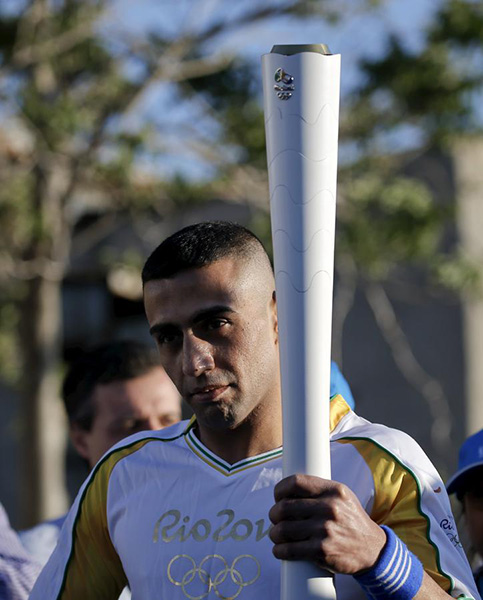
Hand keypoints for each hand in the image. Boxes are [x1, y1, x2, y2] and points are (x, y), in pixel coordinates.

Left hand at [269, 474, 386, 574]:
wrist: (373, 549)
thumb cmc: (350, 520)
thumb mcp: (342, 497)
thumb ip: (319, 491)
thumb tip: (288, 490)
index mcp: (333, 490)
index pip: (296, 482)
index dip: (280, 489)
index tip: (277, 497)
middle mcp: (329, 508)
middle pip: (284, 507)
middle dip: (274, 514)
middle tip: (275, 518)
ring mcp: (325, 530)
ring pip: (283, 530)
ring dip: (274, 534)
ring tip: (276, 535)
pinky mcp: (322, 551)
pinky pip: (289, 550)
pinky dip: (279, 551)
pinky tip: (279, 550)